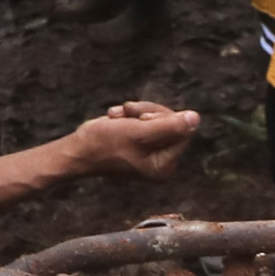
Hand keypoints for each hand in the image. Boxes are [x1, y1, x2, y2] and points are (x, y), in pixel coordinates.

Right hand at [75, 99, 200, 178]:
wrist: (78, 148)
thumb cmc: (105, 144)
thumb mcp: (138, 133)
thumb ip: (168, 126)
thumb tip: (196, 118)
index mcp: (165, 165)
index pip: (182, 131)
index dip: (163, 117)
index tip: (142, 118)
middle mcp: (161, 160)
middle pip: (172, 122)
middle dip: (148, 112)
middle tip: (129, 113)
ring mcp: (151, 151)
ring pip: (158, 117)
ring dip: (136, 111)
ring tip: (118, 115)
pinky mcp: (141, 141)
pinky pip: (145, 118)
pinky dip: (130, 114)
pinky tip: (115, 117)